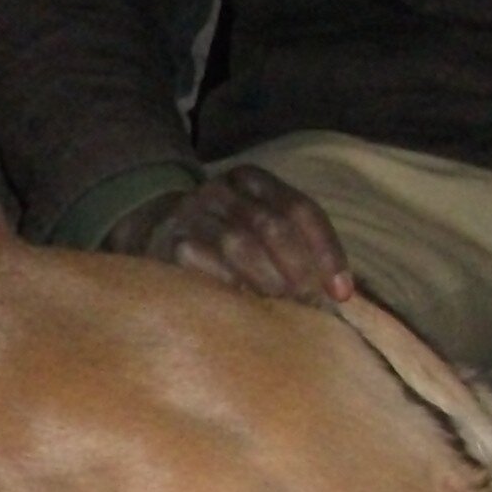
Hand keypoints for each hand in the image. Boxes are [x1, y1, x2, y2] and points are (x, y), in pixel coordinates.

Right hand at [105, 165, 355, 301]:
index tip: (341, 293)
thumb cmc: (222, 235)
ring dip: (268, 283)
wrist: (150, 229)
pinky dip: (231, 289)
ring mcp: (190, 213)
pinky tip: (246, 311)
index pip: (300, 209)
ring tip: (285, 313)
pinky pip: (205, 266)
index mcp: (251, 178)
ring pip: (239, 245)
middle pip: (272, 226)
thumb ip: (295, 244)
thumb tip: (340, 293)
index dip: (326, 252)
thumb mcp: (257, 223)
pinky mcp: (168, 242)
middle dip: (299, 272)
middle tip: (315, 310)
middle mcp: (220, 189)